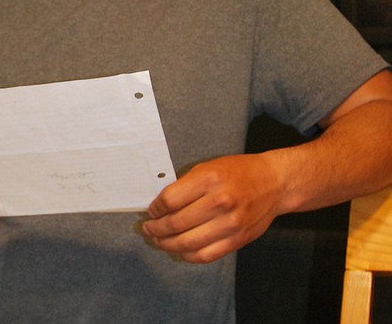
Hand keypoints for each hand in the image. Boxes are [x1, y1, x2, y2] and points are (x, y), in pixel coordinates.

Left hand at [142, 154, 283, 262]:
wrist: (274, 182)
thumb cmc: (239, 171)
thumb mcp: (209, 167)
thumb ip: (187, 185)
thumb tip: (162, 204)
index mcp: (209, 179)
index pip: (170, 199)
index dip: (155, 208)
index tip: (151, 211)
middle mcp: (220, 202)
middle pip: (176, 223)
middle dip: (156, 229)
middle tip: (148, 228)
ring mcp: (230, 224)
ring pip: (188, 243)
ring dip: (168, 244)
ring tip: (158, 241)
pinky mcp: (237, 240)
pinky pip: (206, 255)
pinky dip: (188, 255)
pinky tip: (179, 250)